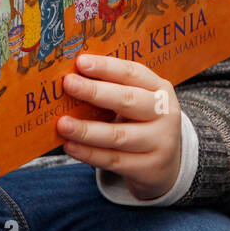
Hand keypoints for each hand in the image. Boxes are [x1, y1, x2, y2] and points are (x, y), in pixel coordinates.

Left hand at [57, 54, 181, 200]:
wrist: (166, 164)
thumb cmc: (143, 123)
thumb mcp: (139, 101)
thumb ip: (113, 88)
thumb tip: (74, 76)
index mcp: (161, 89)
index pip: (133, 73)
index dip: (107, 67)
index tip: (81, 62)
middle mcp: (164, 114)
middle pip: (128, 101)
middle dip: (95, 92)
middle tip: (68, 84)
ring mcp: (159, 143)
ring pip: (118, 135)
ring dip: (87, 129)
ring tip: (63, 124)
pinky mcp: (148, 168)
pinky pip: (113, 160)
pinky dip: (89, 153)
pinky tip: (70, 146)